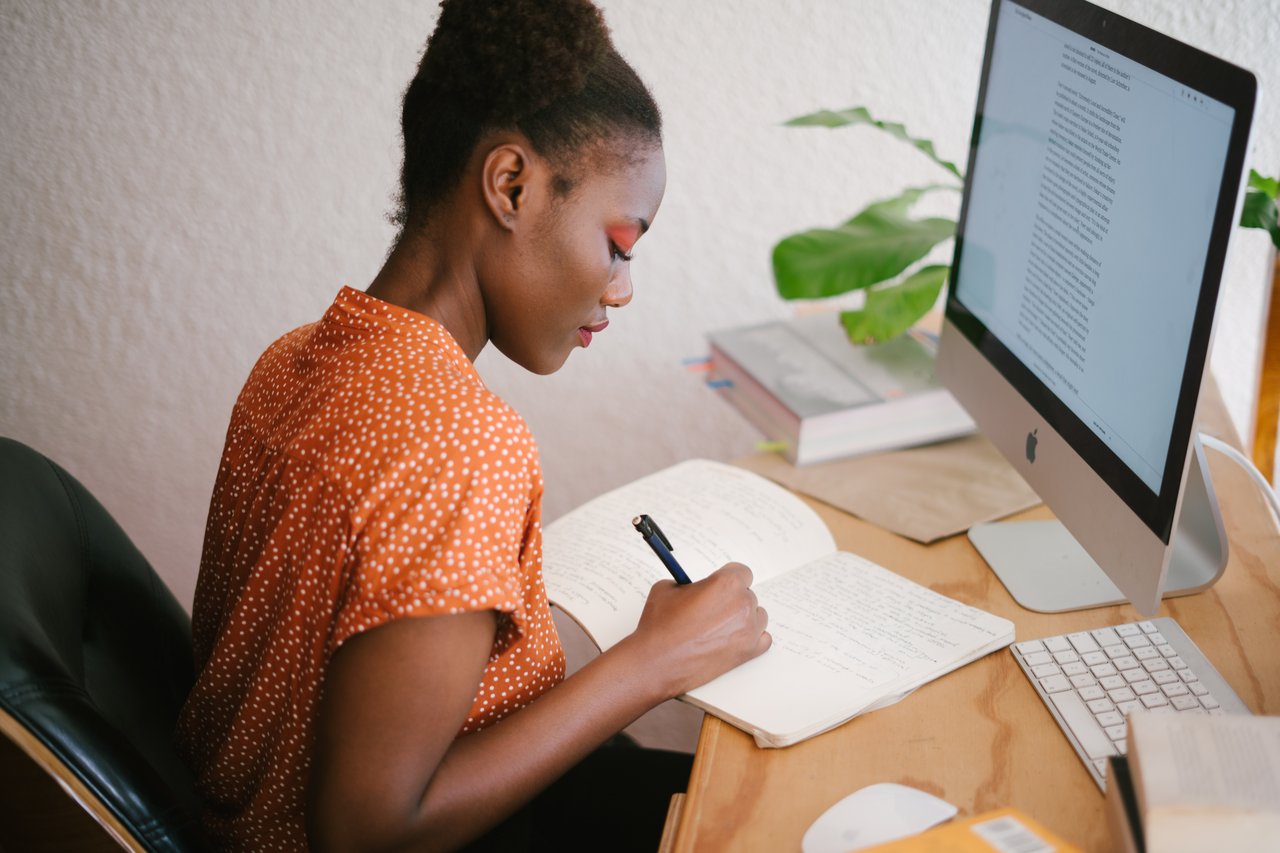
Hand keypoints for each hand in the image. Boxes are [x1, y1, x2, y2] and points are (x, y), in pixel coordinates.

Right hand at [627, 562, 771, 698]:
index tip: (720, 586)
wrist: (657, 662)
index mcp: (726, 583)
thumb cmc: (661, 627)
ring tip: (719, 627)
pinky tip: (734, 638)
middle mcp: (742, 604)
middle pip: (748, 595)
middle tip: (712, 610)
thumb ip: (689, 583)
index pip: (742, 572)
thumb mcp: (668, 588)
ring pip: (757, 616)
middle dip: (731, 600)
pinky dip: (751, 638)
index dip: (728, 578)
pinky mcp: (749, 652)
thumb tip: (697, 587)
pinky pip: (763, 639)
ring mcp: (748, 630)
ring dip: (743, 618)